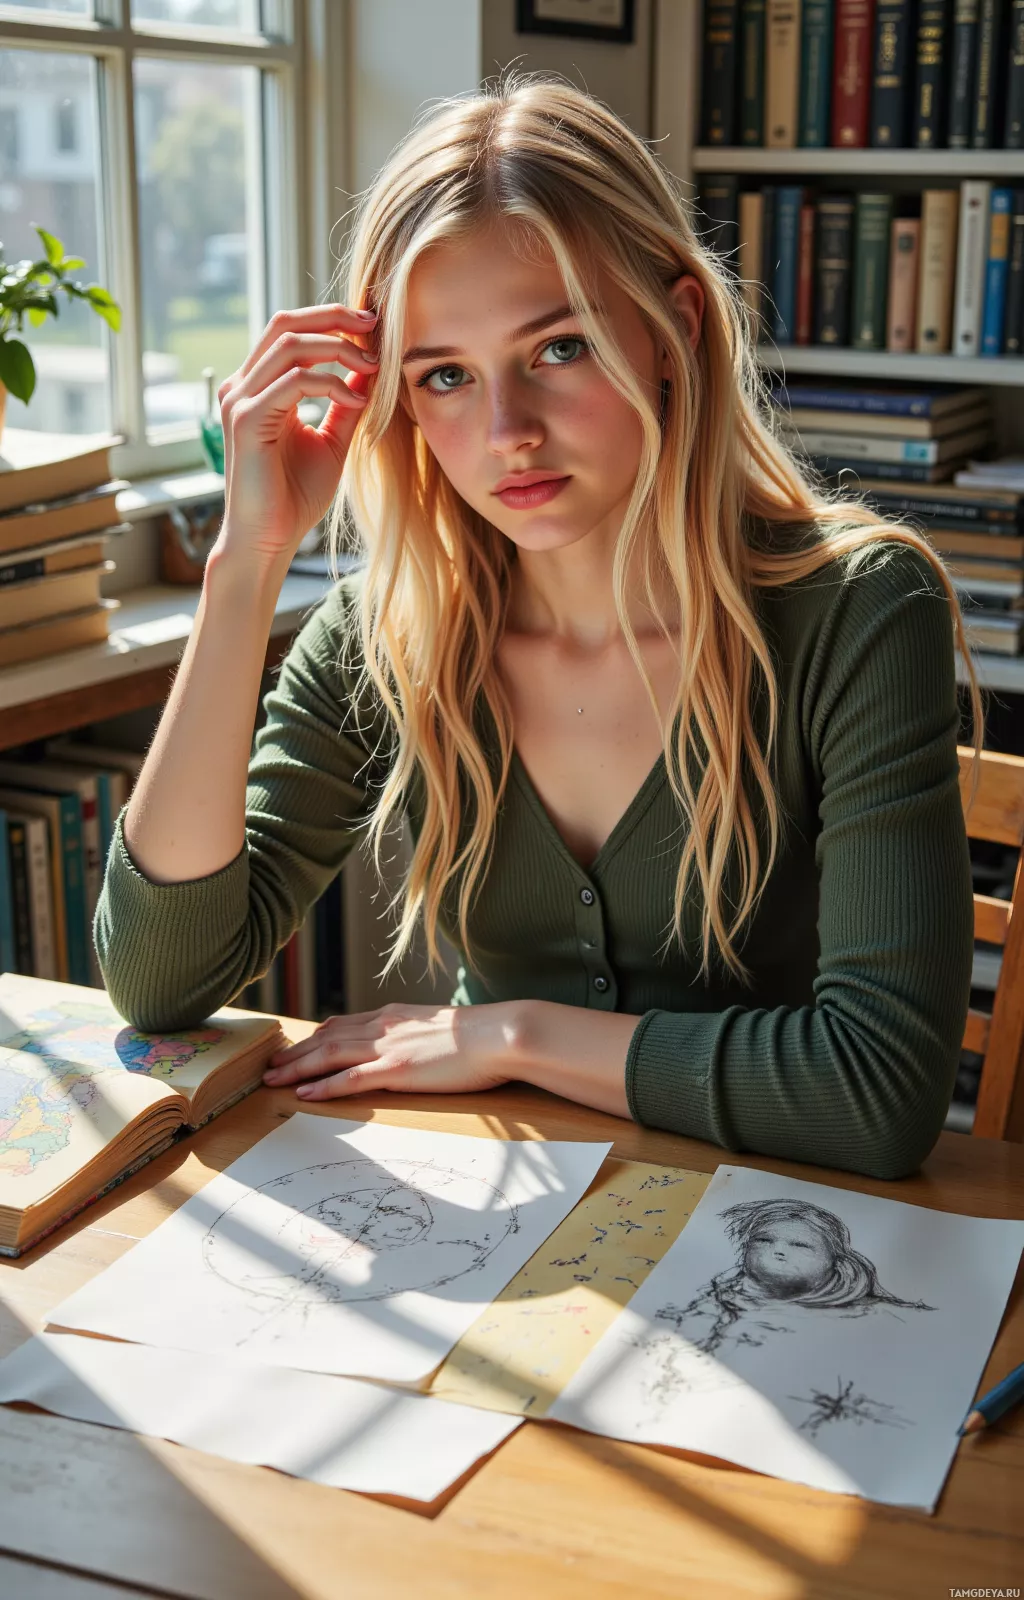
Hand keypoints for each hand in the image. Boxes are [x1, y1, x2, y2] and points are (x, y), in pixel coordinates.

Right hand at [213, 302, 379, 571]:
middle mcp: (242, 386)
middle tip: (375, 323)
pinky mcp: (246, 420)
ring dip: (338, 348)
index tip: (373, 326)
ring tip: (374, 365)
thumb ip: (345, 402)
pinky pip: (294, 382)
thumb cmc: (294, 497)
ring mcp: (240, 401)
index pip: (290, 331)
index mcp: (258, 387)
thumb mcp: (331, 439)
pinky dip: (332, 384)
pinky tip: (358, 401)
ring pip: (290, 345)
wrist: (269, 540)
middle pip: (285, 323)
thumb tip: (370, 365)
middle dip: (334, 317)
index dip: (331, 320)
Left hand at [261, 1001, 518, 1100]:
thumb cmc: (483, 1036)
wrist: (500, 1034)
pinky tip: (303, 1093)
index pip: (347, 1024)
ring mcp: (388, 1047)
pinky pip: (349, 1079)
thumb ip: (423, 1035)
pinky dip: (323, 1086)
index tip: (300, 1044)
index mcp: (396, 1016)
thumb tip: (420, 1045)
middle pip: (328, 1037)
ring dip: (298, 1067)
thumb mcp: (445, 1029)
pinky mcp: (395, 1069)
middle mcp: (384, 1026)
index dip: (319, 1035)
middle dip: (297, 1052)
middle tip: (271, 1064)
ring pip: (329, 1055)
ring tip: (273, 1079)